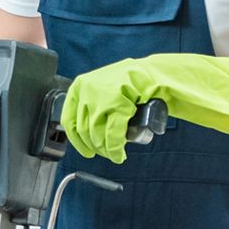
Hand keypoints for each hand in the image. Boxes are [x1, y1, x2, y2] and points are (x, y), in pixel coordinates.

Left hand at [61, 53, 228, 162]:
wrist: (158, 74)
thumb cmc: (133, 85)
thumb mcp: (105, 91)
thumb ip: (91, 106)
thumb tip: (80, 132)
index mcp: (81, 85)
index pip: (69, 118)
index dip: (76, 139)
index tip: (85, 150)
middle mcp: (88, 89)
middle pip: (85, 130)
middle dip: (95, 147)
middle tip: (107, 153)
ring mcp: (102, 96)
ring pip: (97, 134)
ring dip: (107, 150)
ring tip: (116, 154)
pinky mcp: (118, 104)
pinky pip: (112, 135)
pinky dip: (116, 148)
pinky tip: (120, 154)